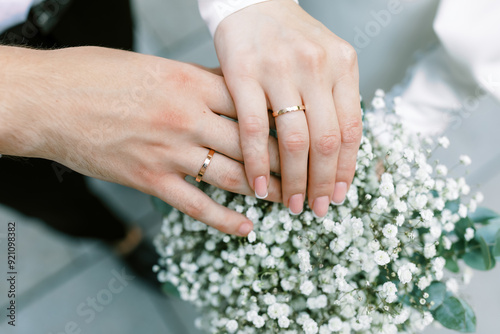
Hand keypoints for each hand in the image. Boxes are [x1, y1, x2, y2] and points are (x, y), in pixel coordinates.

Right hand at [0, 46, 281, 235]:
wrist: (48, 99)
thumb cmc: (98, 75)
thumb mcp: (155, 66)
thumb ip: (197, 81)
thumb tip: (233, 90)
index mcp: (191, 83)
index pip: (252, 105)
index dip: (281, 121)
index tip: (302, 131)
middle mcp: (187, 118)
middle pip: (252, 144)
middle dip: (283, 161)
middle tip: (305, 172)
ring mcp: (170, 151)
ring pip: (234, 176)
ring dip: (264, 190)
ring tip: (285, 198)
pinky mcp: (150, 179)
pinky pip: (198, 205)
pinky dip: (226, 220)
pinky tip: (247, 228)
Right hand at [214, 0, 361, 216]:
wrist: (253, 2)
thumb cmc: (290, 38)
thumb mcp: (325, 59)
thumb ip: (335, 99)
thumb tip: (338, 155)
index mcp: (342, 64)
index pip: (351, 129)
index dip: (347, 169)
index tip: (340, 195)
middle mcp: (316, 66)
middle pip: (326, 140)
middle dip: (323, 183)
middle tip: (317, 209)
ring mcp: (279, 69)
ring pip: (293, 139)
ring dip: (294, 180)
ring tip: (292, 204)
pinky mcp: (243, 74)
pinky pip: (253, 129)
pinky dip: (257, 162)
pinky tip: (259, 185)